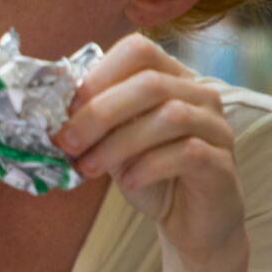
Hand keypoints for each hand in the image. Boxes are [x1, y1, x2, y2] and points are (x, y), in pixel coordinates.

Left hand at [53, 34, 244, 262]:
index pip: (138, 50)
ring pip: (170, 117)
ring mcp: (216, 126)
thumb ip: (93, 122)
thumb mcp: (112, 142)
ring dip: (118, 143)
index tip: (66, 107)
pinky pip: (188, 152)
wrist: (188, 221)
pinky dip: (148, 166)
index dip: (98, 75)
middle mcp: (200, 94)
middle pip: (151, 84)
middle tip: (66, 142)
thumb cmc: (146, 174)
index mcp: (170, 77)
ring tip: (88, 168)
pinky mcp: (222, 163)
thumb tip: (49, 114)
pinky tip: (127, 182)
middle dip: (99, 113)